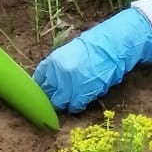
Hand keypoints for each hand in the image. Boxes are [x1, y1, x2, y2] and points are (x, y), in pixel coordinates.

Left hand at [34, 8, 151, 112]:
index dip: (42, 87)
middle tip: (59, 97)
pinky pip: (75, 106)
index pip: (39, 80)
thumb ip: (57, 67)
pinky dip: (77, 106)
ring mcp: (70, 85)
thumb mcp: (69, 53)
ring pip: (60, 103)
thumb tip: (51, 82)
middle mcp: (59, 74)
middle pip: (48, 94)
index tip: (45, 91)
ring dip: (65, 103)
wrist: (113, 46)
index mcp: (53, 61)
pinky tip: (81, 101)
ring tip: (72, 98)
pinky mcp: (83, 94)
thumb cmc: (93, 47)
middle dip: (53, 97)